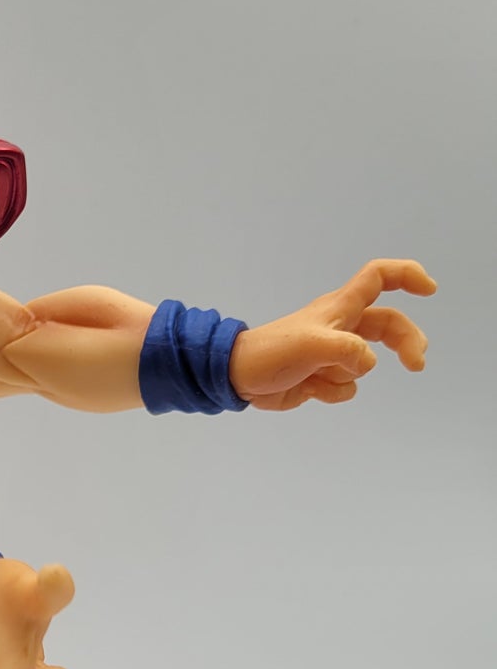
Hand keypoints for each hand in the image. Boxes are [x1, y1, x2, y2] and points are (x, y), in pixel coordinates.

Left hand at [230, 259, 433, 410]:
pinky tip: (310, 388)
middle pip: (388, 325)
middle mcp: (341, 326)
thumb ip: (345, 351)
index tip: (430, 289)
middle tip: (417, 365)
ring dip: (348, 376)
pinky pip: (346, 386)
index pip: (379, 278)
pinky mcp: (323, 376)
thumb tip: (369, 363)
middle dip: (406, 343)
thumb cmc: (271, 352)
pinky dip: (333, 392)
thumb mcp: (311, 346)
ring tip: (319, 376)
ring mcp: (333, 352)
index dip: (407, 276)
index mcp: (340, 308)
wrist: (238, 378)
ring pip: (366, 363)